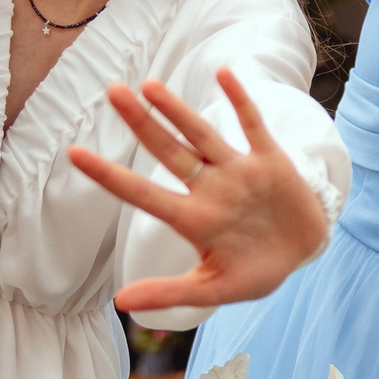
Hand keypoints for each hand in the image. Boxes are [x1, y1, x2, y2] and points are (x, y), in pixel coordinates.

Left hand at [77, 70, 331, 315]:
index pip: (143, 194)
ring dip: (178, 111)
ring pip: (203, 136)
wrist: (305, 251)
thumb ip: (170, 292)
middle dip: (141, 123)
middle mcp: (211, 189)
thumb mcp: (214, 289)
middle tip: (113, 91)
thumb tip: (120, 304)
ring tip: (150, 86)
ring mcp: (239, 172)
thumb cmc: (256, 271)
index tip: (74, 154)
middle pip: (169, 151)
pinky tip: (223, 75)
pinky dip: (240, 101)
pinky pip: (252, 125)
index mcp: (194, 220)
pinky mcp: (271, 162)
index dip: (110, 175)